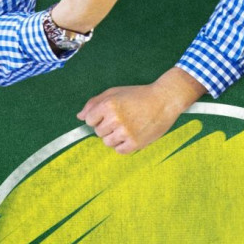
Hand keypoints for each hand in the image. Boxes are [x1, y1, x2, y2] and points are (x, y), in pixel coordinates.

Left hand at [77, 67, 203, 153]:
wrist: (164, 100)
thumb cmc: (139, 95)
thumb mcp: (114, 92)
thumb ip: (94, 103)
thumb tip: (80, 117)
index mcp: (108, 105)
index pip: (88, 120)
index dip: (97, 118)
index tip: (108, 115)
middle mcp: (115, 119)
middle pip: (98, 132)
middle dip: (106, 127)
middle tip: (121, 119)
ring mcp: (125, 132)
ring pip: (107, 142)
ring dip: (114, 137)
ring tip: (126, 127)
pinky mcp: (135, 143)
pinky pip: (119, 150)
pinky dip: (123, 145)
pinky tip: (131, 135)